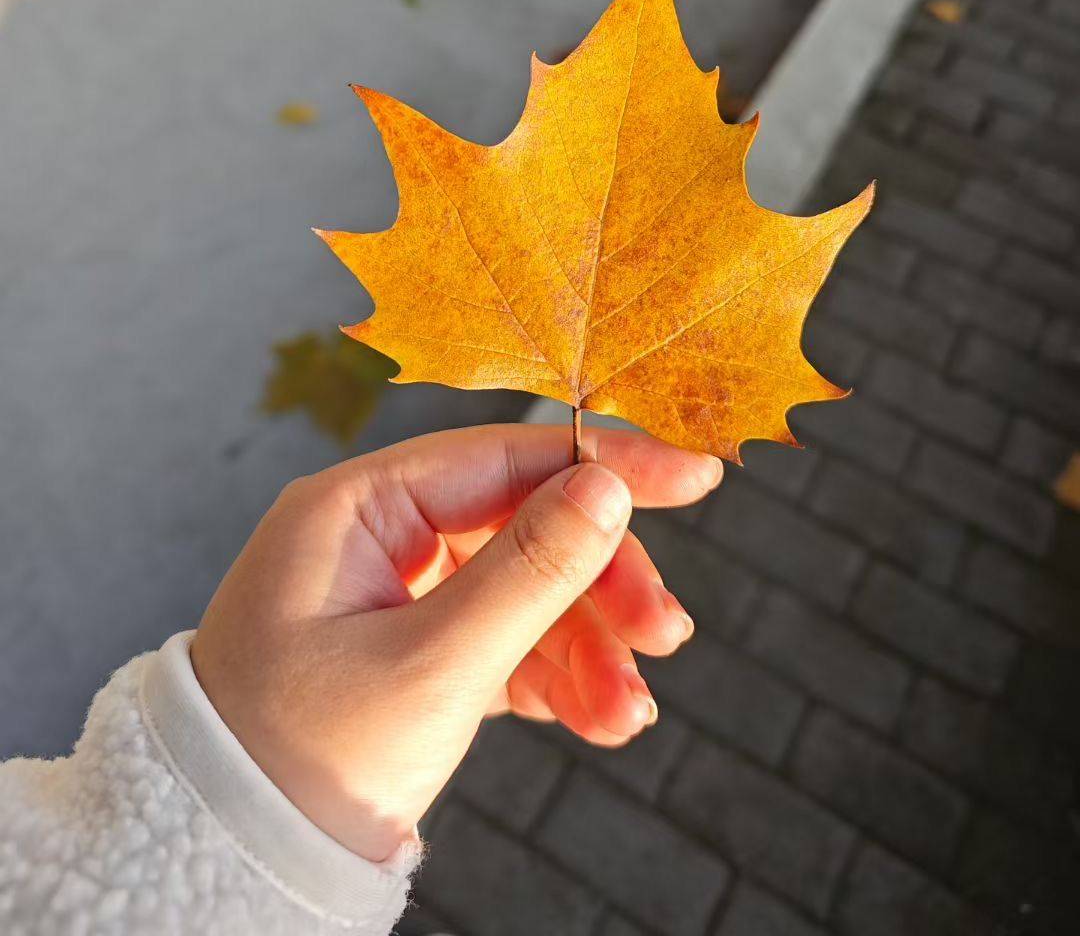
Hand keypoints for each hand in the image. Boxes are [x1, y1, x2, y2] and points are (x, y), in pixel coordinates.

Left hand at [191, 423, 720, 862]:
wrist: (228, 862)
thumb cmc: (303, 757)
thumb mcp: (431, 666)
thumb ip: (528, 572)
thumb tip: (608, 486)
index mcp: (357, 508)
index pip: (502, 456)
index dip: (604, 465)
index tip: (698, 477)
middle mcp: (378, 536)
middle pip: (524, 525)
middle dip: (598, 582)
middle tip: (666, 634)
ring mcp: (397, 593)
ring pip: (523, 589)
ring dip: (588, 645)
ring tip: (630, 712)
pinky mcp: (413, 648)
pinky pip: (503, 639)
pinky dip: (554, 674)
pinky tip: (598, 716)